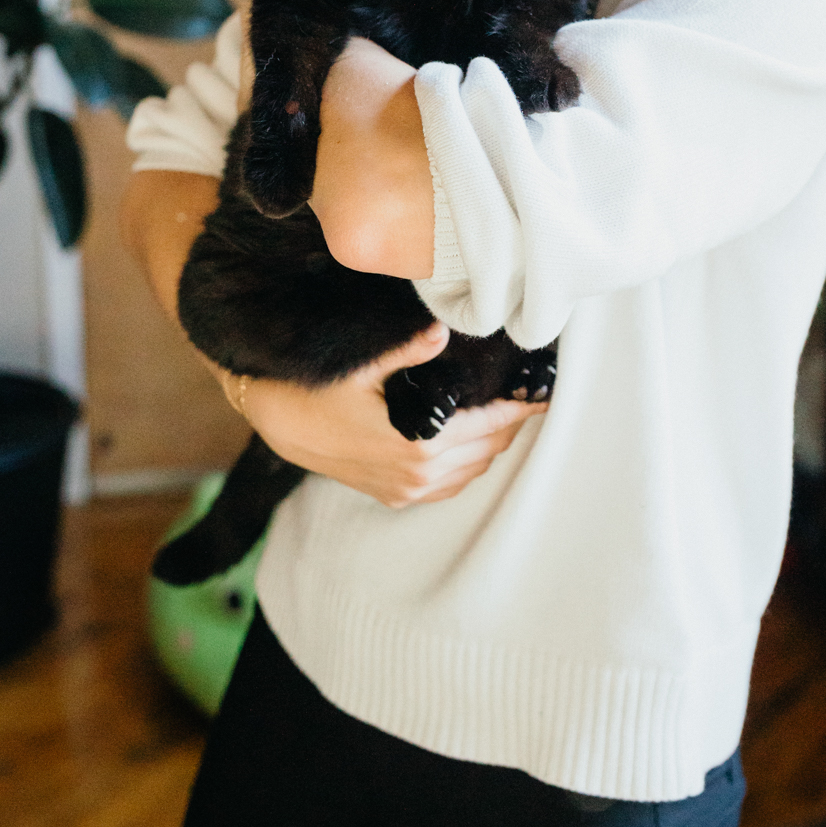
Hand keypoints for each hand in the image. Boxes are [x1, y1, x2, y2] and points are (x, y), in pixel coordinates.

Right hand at [239, 321, 546, 506]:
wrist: (285, 428)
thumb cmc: (323, 394)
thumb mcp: (365, 369)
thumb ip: (409, 351)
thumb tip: (442, 329)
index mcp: (419, 443)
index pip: (489, 425)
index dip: (518, 410)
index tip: (541, 395)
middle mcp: (419, 475)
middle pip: (489, 450)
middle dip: (510, 424)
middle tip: (524, 397)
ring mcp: (408, 490)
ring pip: (474, 472)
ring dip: (491, 446)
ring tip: (502, 415)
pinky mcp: (397, 497)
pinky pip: (450, 488)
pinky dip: (468, 467)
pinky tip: (470, 444)